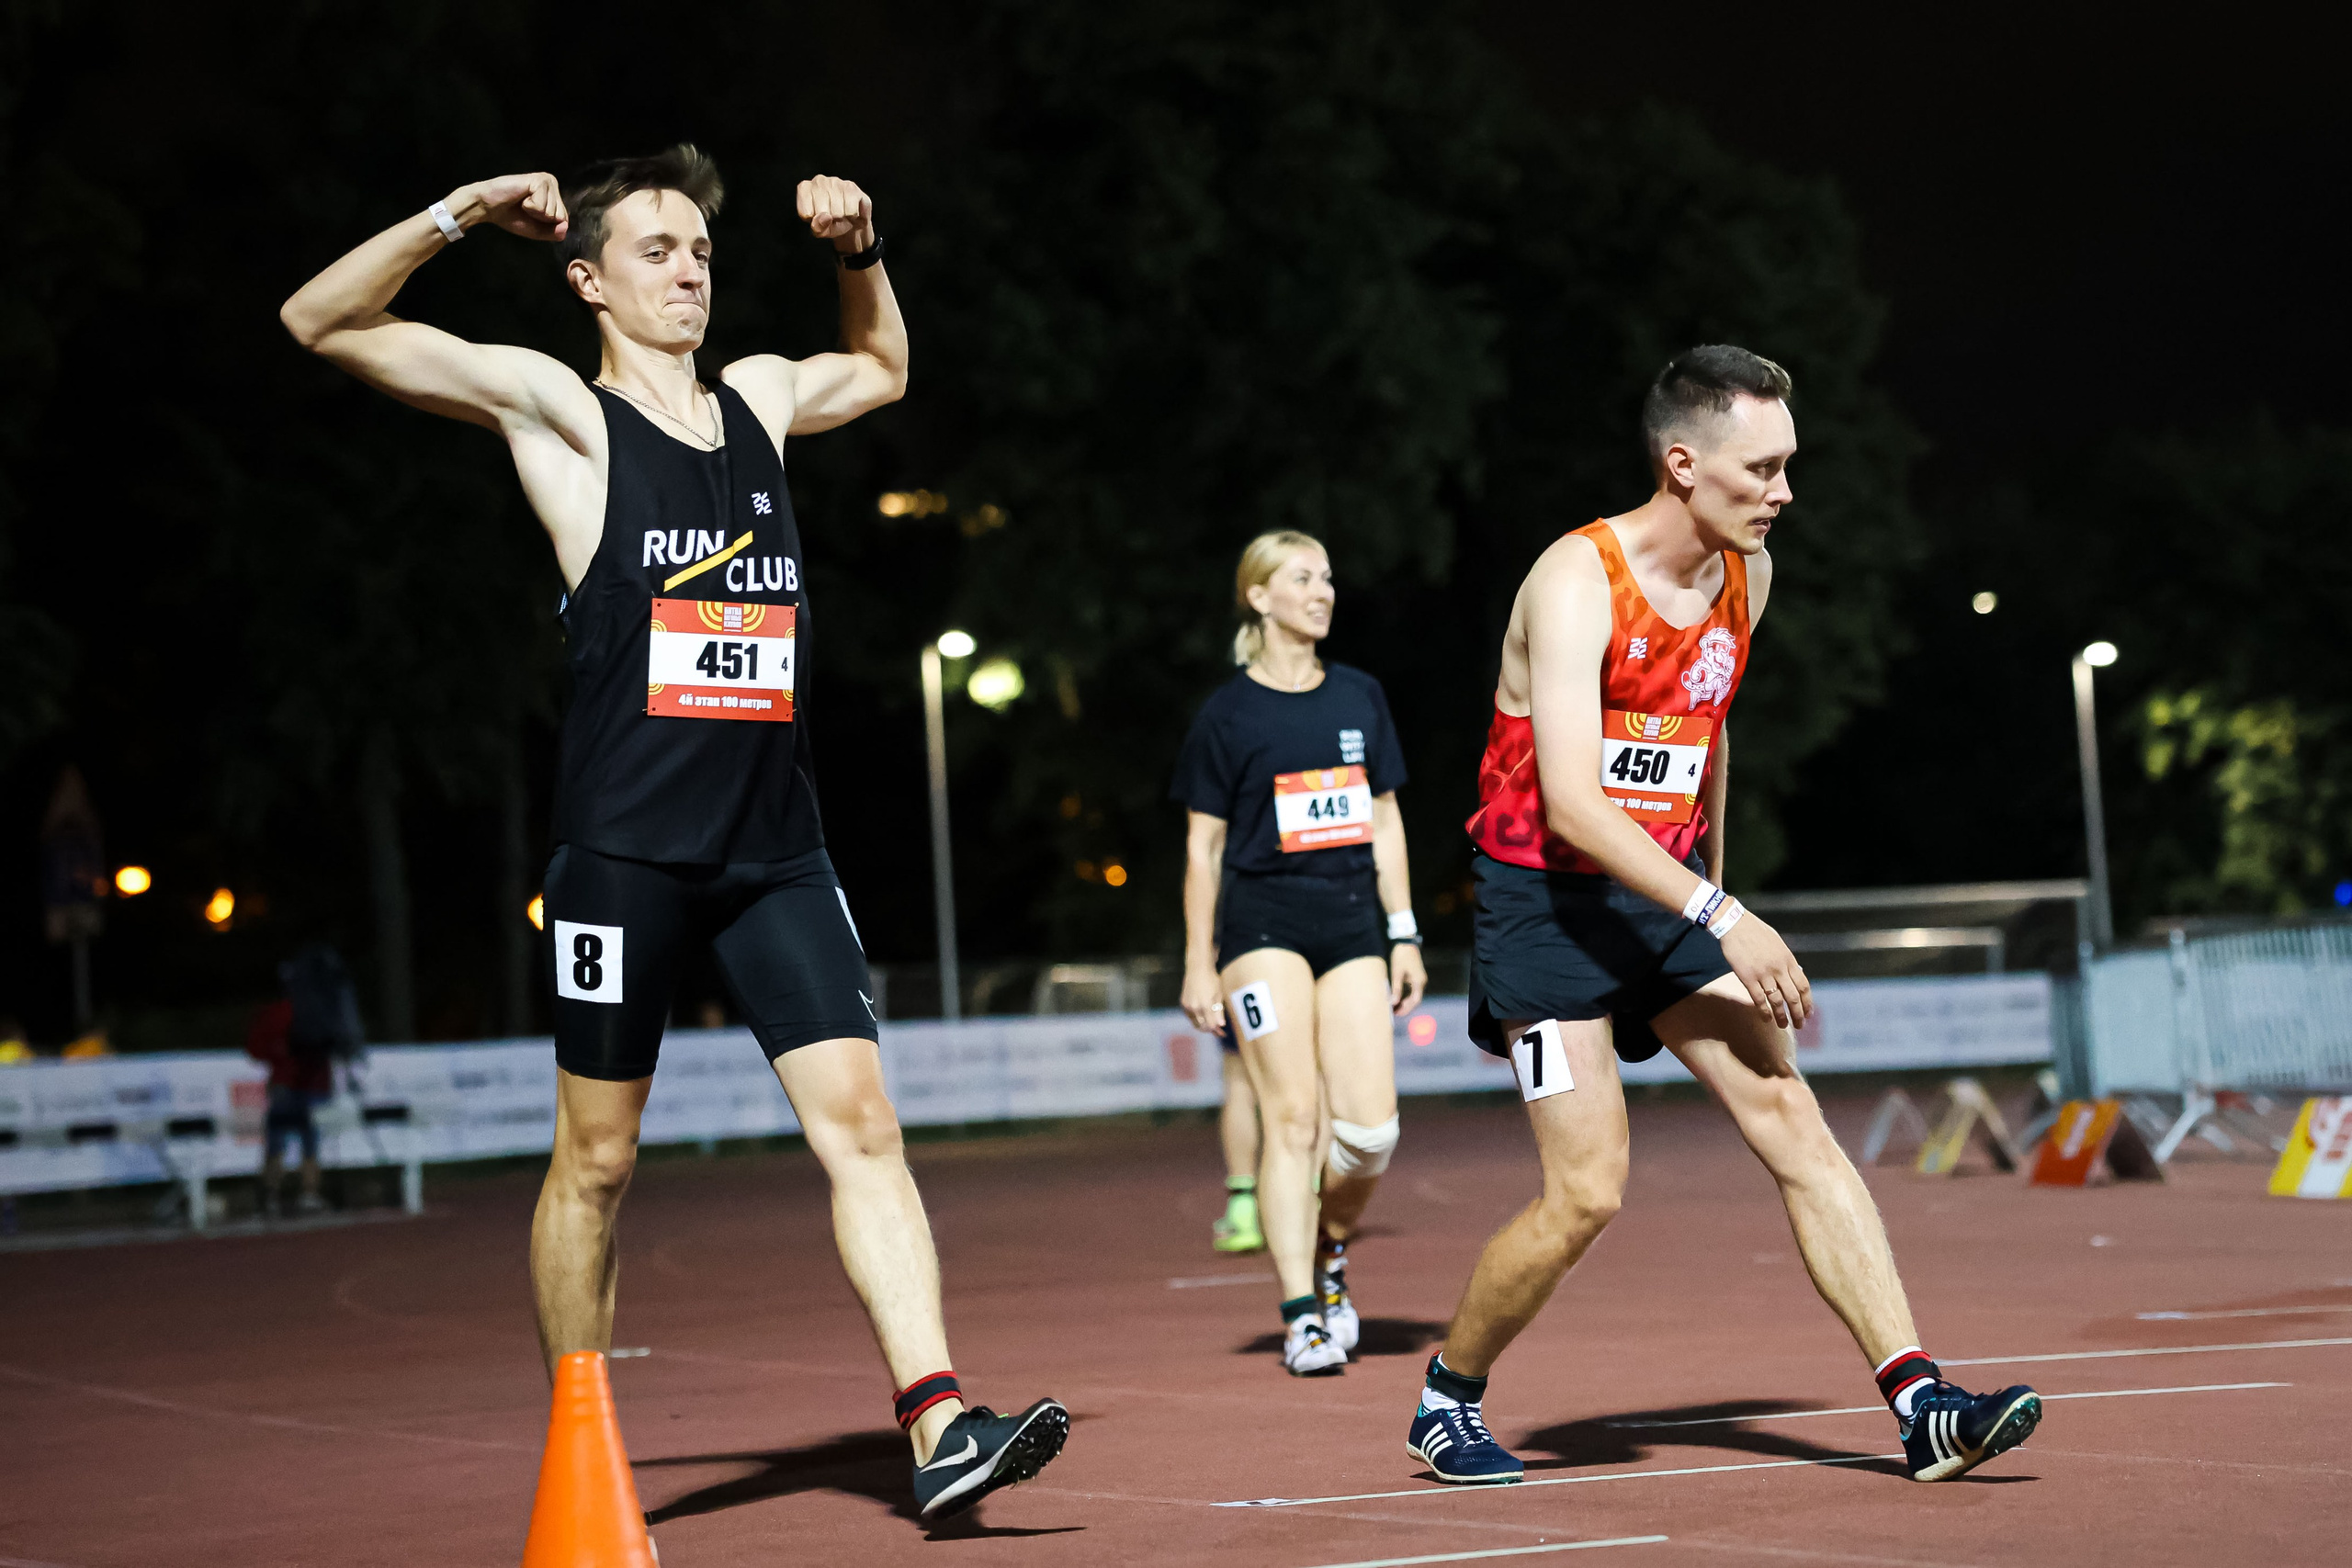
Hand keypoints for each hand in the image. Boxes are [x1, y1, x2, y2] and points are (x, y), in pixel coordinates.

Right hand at [451, 174, 566, 240]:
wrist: (489, 207)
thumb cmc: (511, 216)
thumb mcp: (537, 230)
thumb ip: (554, 232)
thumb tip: (565, 227)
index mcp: (554, 196)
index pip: (564, 221)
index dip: (546, 225)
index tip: (530, 215)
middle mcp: (553, 185)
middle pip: (561, 217)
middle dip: (541, 219)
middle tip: (525, 208)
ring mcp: (547, 181)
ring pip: (552, 212)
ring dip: (534, 212)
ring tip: (522, 202)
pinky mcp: (539, 180)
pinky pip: (542, 206)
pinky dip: (529, 207)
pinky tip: (520, 197)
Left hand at [797, 174, 874, 253]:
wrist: (853, 220)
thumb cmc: (831, 223)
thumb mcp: (820, 230)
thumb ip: (818, 227)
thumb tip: (825, 217)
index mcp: (804, 189)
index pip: (805, 213)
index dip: (814, 221)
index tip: (818, 218)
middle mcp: (818, 181)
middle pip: (822, 212)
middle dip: (830, 220)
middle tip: (833, 217)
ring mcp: (835, 181)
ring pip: (837, 212)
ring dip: (842, 218)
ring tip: (842, 213)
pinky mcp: (851, 186)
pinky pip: (851, 210)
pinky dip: (852, 216)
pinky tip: (850, 209)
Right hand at [1180, 961, 1226, 1034]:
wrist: (1198, 969)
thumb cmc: (1211, 980)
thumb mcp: (1219, 995)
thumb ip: (1219, 1011)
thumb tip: (1221, 1025)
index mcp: (1205, 1005)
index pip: (1211, 1025)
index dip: (1217, 1030)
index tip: (1223, 1033)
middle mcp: (1195, 1007)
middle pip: (1203, 1026)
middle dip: (1211, 1030)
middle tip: (1219, 1032)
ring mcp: (1187, 1006)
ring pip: (1195, 1023)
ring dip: (1204, 1026)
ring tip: (1212, 1026)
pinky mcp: (1183, 1004)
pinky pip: (1191, 1017)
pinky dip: (1197, 1019)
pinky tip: (1204, 1018)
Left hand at [1388, 943, 1427, 1015]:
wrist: (1406, 943)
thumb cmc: (1401, 956)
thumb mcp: (1396, 973)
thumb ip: (1396, 989)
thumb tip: (1393, 1002)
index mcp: (1418, 981)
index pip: (1415, 1000)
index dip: (1406, 1009)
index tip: (1397, 1013)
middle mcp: (1422, 981)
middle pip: (1416, 1000)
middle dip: (1406, 1007)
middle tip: (1395, 1013)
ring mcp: (1420, 979)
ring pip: (1415, 996)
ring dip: (1406, 1003)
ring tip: (1395, 1008)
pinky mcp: (1416, 977)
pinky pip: (1413, 990)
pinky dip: (1407, 997)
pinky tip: (1399, 999)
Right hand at [1719, 914, 1812, 1028]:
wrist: (1734, 924)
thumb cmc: (1755, 931)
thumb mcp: (1778, 943)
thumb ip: (1786, 960)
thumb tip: (1795, 974)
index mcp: (1788, 959)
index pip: (1803, 986)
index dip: (1807, 1002)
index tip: (1808, 1013)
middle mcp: (1778, 968)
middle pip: (1793, 997)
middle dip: (1798, 1014)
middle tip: (1800, 1025)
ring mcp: (1763, 974)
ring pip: (1776, 1001)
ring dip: (1781, 1016)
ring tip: (1783, 1026)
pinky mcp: (1747, 977)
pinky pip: (1758, 999)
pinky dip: (1764, 1011)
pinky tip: (1766, 1019)